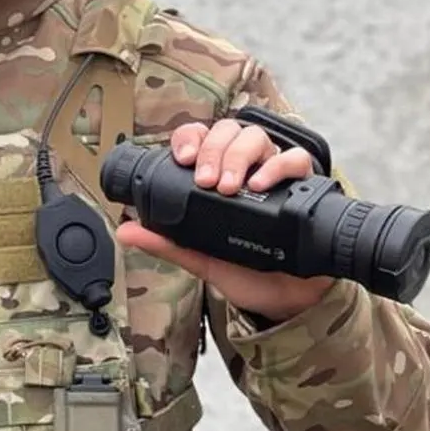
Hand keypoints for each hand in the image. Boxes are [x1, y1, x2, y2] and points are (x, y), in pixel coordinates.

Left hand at [114, 117, 335, 323]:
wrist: (286, 300)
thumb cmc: (246, 271)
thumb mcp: (201, 258)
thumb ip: (167, 243)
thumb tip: (125, 231)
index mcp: (218, 176)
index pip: (202, 137)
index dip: (190, 138)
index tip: (185, 159)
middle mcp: (246, 169)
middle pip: (229, 130)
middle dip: (214, 150)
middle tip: (207, 182)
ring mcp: (273, 174)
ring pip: (257, 137)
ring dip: (239, 156)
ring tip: (230, 187)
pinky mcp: (303, 185)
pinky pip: (295, 159)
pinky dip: (277, 166)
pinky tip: (260, 185)